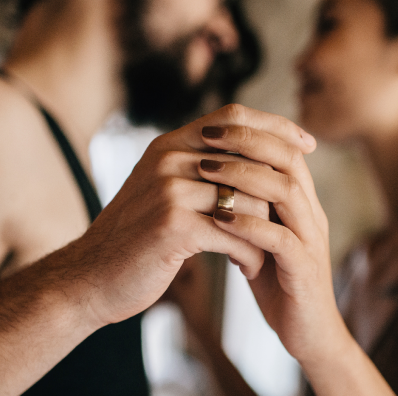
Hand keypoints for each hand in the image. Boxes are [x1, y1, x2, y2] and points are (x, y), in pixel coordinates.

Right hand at [67, 105, 316, 329]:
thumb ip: (195, 168)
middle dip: (279, 188)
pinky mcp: (173, 225)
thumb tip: (248, 155)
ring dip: (264, 230)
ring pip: (248, 198)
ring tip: (264, 252)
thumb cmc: (135, 238)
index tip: (306, 144)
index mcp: (168, 145)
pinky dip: (250, 253)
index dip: (276, 125)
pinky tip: (249, 269)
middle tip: (294, 215)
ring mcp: (170, 190)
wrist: (90, 277)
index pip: (234, 116)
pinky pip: (235, 233)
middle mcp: (169, 159)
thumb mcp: (159, 190)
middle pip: (249, 157)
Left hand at [195, 119, 344, 364]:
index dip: (250, 131)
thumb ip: (247, 208)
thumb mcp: (260, 238)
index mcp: (301, 203)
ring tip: (205, 170)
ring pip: (286, 192)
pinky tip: (218, 219)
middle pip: (287, 159)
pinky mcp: (305, 270)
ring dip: (243, 177)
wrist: (308, 334)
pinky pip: (281, 239)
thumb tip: (211, 180)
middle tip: (206, 136)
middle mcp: (311, 214)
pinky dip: (249, 225)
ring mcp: (311, 240)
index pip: (283, 148)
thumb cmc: (279, 283)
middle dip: (246, 141)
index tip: (209, 125)